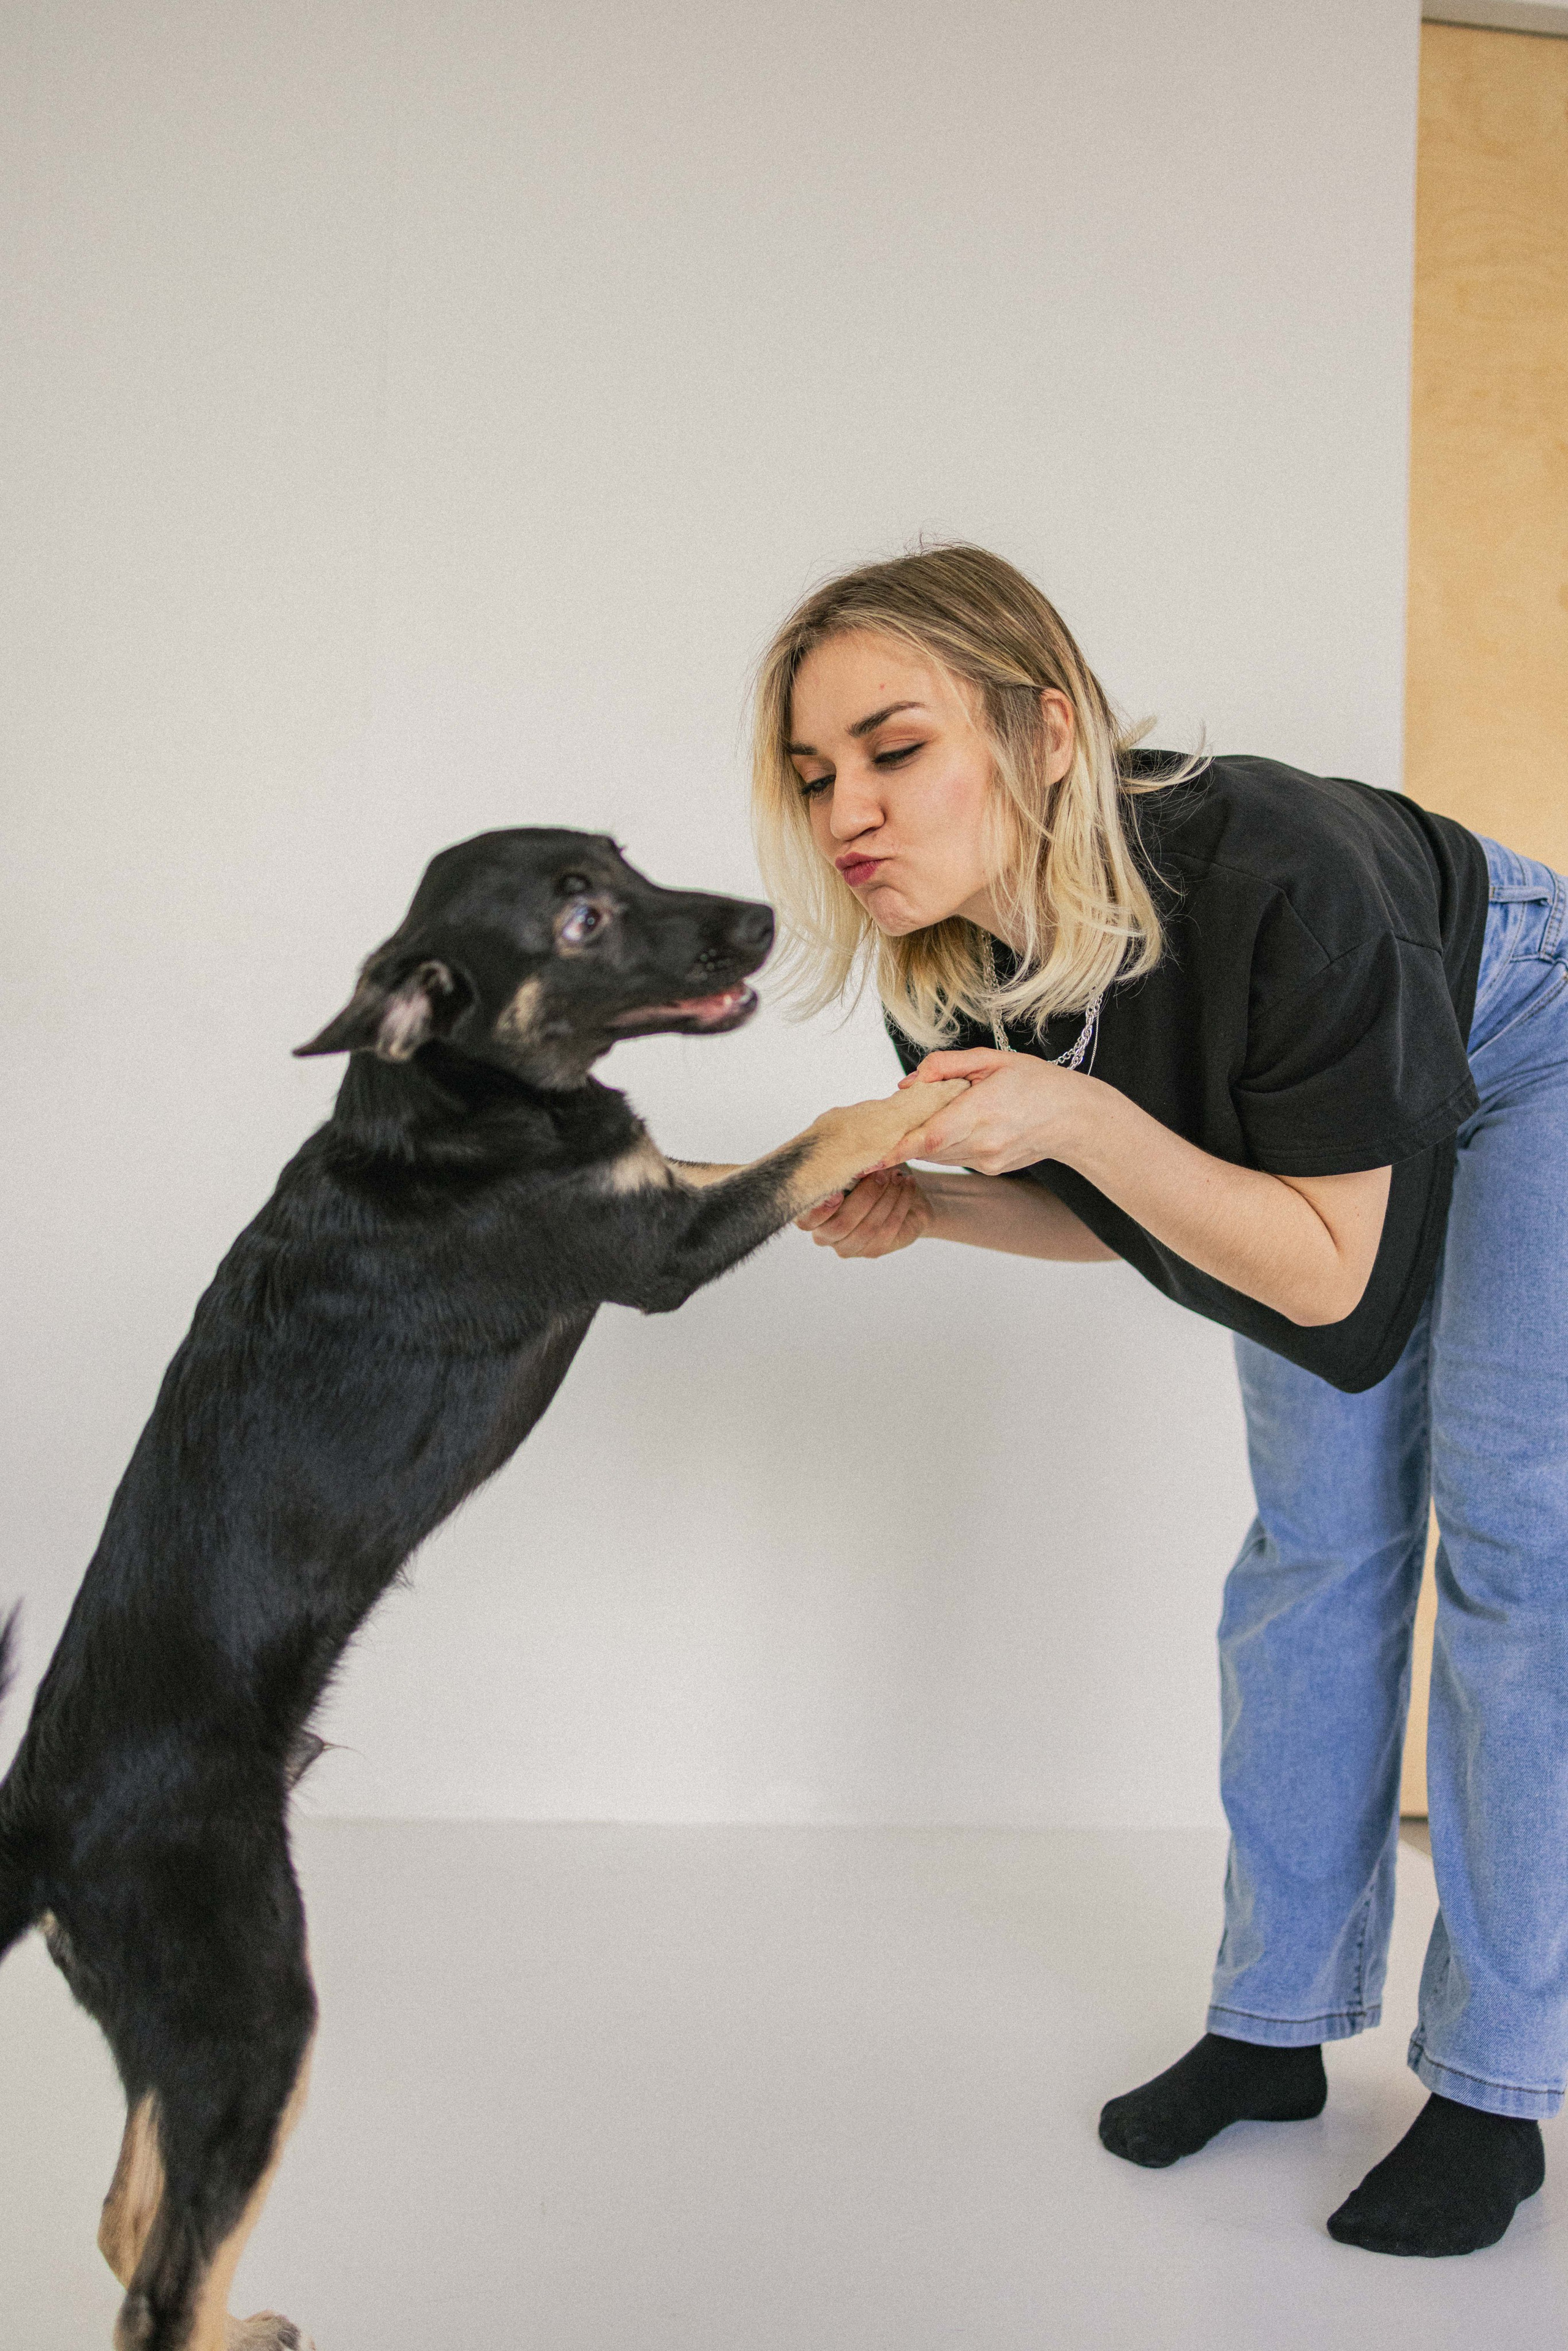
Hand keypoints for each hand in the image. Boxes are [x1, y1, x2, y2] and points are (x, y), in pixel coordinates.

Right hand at [794, 1165, 931, 1257]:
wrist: (902, 1188)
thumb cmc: (870, 1169)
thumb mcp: (854, 1158)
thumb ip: (841, 1157)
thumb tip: (841, 1151)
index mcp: (812, 1212)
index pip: (805, 1220)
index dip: (820, 1210)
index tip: (838, 1192)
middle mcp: (826, 1234)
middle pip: (841, 1224)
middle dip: (865, 1196)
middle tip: (883, 1173)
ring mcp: (849, 1246)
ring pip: (868, 1228)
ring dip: (886, 1198)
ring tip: (898, 1175)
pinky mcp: (874, 1250)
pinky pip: (888, 1229)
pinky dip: (900, 1203)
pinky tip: (907, 1185)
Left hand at [887, 1048, 1089, 1174]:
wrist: (1075, 1119)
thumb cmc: (1037, 1083)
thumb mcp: (993, 1060)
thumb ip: (947, 1066)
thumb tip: (909, 1082)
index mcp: (981, 1111)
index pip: (928, 1137)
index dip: (896, 1149)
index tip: (870, 1156)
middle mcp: (982, 1143)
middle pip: (926, 1148)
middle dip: (903, 1138)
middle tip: (883, 1125)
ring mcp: (986, 1161)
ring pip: (937, 1155)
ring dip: (921, 1141)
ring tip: (916, 1120)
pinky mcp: (990, 1169)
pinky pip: (954, 1157)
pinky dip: (944, 1144)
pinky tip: (953, 1125)